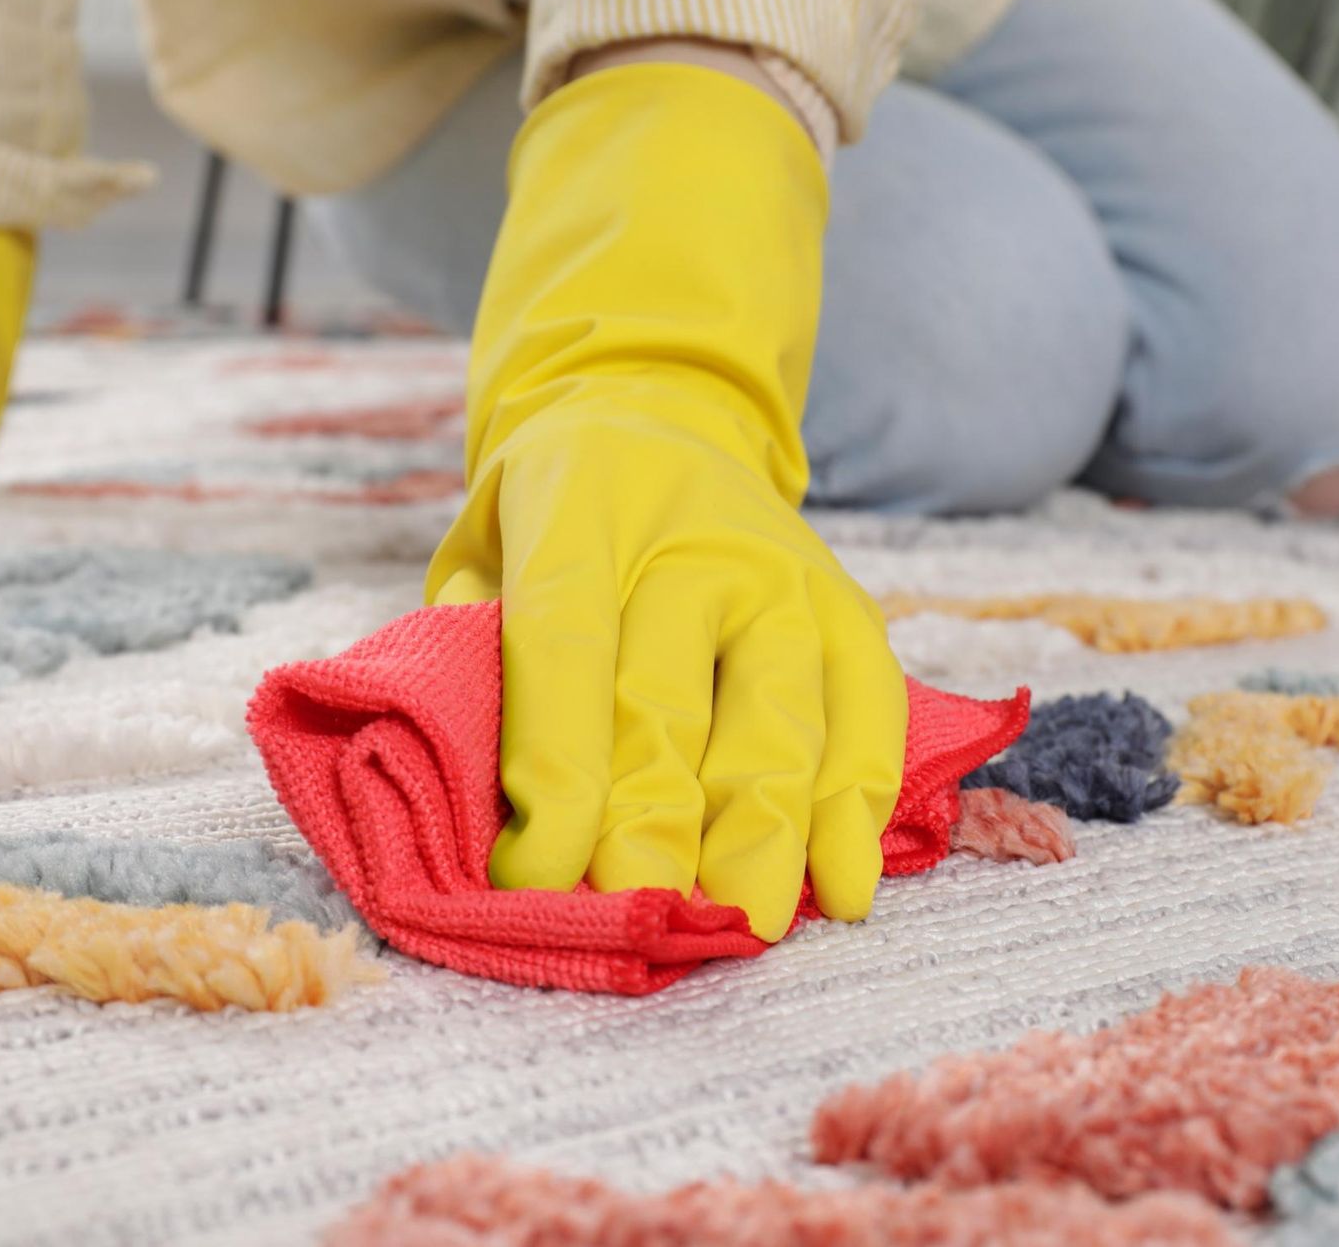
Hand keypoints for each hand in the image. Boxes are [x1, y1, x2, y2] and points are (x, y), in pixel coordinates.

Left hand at [426, 63, 907, 941]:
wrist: (661, 416)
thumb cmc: (552, 519)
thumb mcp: (484, 550)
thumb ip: (471, 651)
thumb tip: (479, 801)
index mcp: (578, 510)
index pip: (564, 648)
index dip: (555, 770)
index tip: (540, 875)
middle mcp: (690, 537)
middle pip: (669, 698)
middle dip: (655, 821)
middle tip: (643, 915)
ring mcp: (782, 570)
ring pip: (778, 713)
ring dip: (764, 829)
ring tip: (748, 922)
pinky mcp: (847, 605)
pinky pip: (867, 708)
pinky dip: (859, 800)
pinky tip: (844, 882)